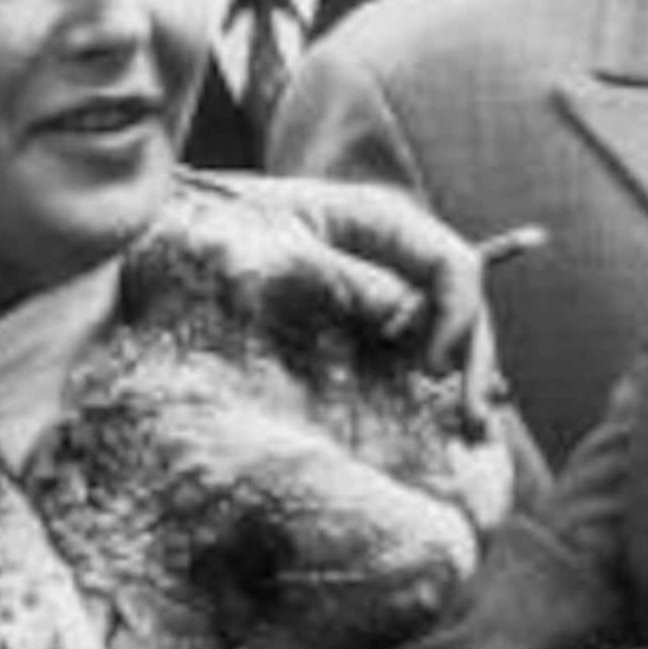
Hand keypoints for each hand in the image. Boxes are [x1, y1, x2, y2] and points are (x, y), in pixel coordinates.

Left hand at [191, 171, 500, 398]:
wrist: (172, 234)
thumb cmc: (218, 229)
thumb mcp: (278, 252)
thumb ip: (344, 281)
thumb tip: (407, 323)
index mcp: (378, 218)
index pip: (452, 264)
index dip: (459, 315)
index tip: (435, 368)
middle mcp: (389, 251)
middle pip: (458, 302)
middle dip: (473, 358)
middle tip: (475, 420)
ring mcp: (377, 286)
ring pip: (442, 330)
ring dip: (462, 377)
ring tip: (473, 429)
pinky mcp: (359, 322)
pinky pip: (410, 349)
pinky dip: (430, 382)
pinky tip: (444, 418)